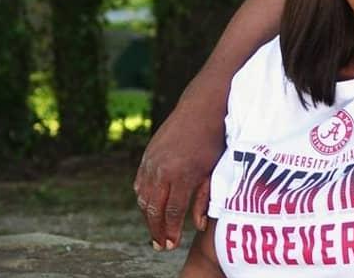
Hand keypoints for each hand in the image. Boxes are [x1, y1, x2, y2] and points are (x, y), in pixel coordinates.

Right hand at [134, 102, 223, 250]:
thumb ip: (204, 199)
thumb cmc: (214, 140)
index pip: (171, 211)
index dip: (170, 230)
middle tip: (160, 244)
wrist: (201, 109)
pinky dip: (142, 198)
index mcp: (181, 175)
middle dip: (156, 229)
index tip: (171, 244)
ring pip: (142, 197)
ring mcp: (151, 162)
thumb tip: (197, 226)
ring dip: (147, 216)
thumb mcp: (214, 170)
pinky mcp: (147, 155)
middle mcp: (162, 170)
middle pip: (153, 208)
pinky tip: (149, 207)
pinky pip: (139, 183)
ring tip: (155, 229)